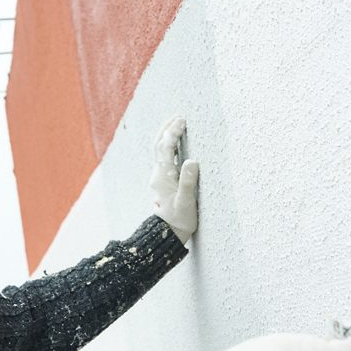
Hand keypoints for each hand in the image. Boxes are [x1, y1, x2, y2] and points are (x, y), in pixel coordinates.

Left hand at [149, 117, 198, 243]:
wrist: (169, 232)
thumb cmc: (180, 218)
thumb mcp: (187, 201)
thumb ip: (188, 181)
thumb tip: (192, 161)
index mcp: (162, 176)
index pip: (165, 148)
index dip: (172, 133)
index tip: (182, 121)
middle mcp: (158, 173)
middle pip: (158, 144)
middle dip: (166, 128)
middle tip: (178, 117)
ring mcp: (159, 176)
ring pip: (159, 149)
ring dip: (166, 134)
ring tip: (177, 124)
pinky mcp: (163, 179)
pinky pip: (164, 156)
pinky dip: (169, 144)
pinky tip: (177, 142)